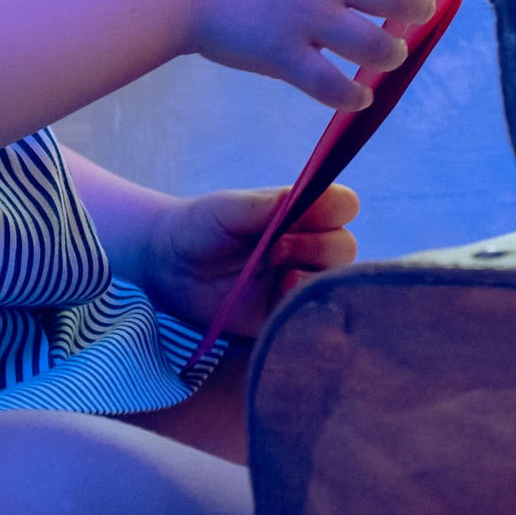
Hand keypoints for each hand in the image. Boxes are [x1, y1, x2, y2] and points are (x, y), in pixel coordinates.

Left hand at [139, 183, 360, 337]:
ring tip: (281, 279)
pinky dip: (303, 314)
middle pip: (345, 248)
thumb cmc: (202, 227)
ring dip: (312, 281)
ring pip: (334, 285)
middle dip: (319, 248)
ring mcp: (299, 281)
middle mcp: (308, 246)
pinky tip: (280, 309)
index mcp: (301, 212)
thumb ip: (263, 205)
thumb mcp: (228, 209)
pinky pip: (309, 319)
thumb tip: (299, 196)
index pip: (343, 206)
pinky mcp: (283, 315)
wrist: (170, 266)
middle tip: (278, 249)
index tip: (302, 215)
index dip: (333, 210)